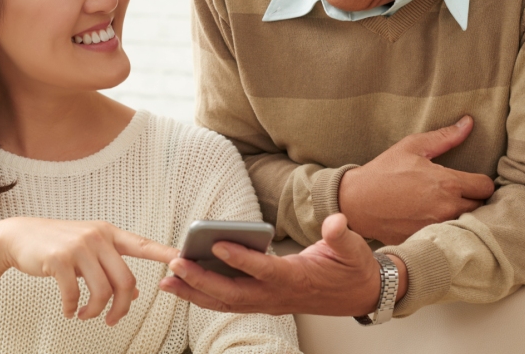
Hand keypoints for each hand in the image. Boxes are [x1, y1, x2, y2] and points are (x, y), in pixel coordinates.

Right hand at [0, 218, 177, 321]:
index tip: (182, 259)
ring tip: (85, 315)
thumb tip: (135, 295)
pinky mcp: (59, 259)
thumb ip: (111, 268)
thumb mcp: (88, 251)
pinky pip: (74, 294)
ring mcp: (79, 247)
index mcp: (109, 233)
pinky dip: (72, 308)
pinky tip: (69, 311)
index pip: (142, 244)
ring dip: (95, 312)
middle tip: (112, 320)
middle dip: (122, 308)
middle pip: (126, 281)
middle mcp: (97, 237)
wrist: (18, 236)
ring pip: (102, 291)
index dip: (164, 252)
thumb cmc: (56, 245)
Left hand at [159, 213, 388, 316]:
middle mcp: (277, 295)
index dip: (240, 259)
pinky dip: (204, 296)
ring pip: (226, 302)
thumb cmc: (351, 269)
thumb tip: (335, 221)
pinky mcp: (263, 301)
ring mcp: (268, 301)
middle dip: (202, 281)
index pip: (264, 270)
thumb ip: (341, 235)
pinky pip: (229, 302)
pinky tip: (183, 285)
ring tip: (167, 281)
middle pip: (234, 294)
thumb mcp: (353, 249)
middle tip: (176, 264)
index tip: (217, 245)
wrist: (358, 295)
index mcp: (296, 279)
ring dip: (195, 293)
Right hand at [339, 116, 494, 244]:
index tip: (470, 180)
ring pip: (467, 224)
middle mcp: (447, 208)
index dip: (480, 182)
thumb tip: (469, 122)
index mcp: (447, 183)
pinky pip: (448, 237)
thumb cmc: (383, 171)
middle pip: (482, 208)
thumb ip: (445, 137)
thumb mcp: (412, 147)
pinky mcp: (426, 241)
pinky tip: (432, 220)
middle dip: (474, 200)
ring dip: (462, 216)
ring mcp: (437, 228)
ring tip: (447, 207)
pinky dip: (445, 230)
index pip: (486, 186)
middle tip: (459, 194)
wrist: (356, 201)